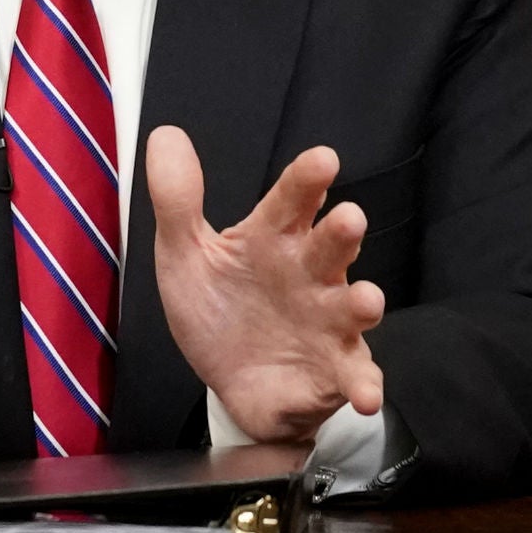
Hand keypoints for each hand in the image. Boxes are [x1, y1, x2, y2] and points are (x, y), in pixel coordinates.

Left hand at [146, 125, 384, 443]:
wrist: (228, 382)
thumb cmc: (219, 308)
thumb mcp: (184, 255)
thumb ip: (177, 200)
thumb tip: (165, 136)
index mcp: (274, 239)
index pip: (293, 201)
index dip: (307, 180)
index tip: (323, 159)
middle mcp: (309, 274)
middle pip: (331, 247)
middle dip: (342, 233)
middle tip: (349, 219)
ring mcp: (327, 323)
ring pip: (351, 307)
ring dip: (363, 303)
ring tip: (366, 301)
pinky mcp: (333, 370)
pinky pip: (355, 376)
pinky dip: (365, 385)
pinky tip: (367, 395)